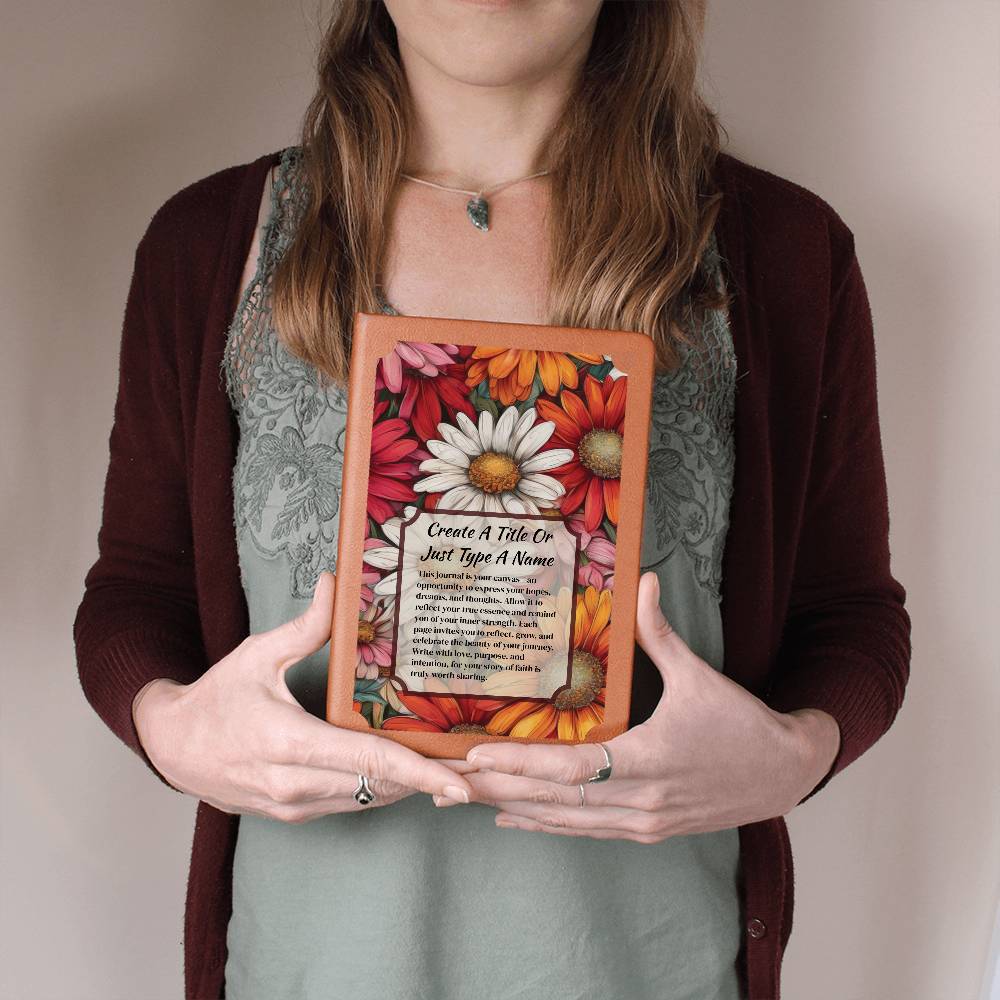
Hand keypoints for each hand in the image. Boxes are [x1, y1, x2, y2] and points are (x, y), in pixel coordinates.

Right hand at [131, 571, 472, 822]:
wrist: (172, 748)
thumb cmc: (216, 699)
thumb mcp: (257, 654)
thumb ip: (305, 626)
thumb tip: (335, 583)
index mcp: (290, 741)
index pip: (368, 762)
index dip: (419, 773)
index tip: (457, 782)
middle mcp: (295, 782)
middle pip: (379, 786)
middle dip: (427, 780)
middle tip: (471, 768)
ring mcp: (294, 805)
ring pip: (368, 800)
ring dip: (407, 787)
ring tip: (446, 771)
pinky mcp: (293, 814)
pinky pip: (349, 806)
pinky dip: (378, 792)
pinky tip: (403, 774)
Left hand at [458, 572, 839, 841]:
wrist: (785, 774)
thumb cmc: (741, 724)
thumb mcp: (700, 677)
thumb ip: (660, 632)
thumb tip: (643, 579)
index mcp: (649, 760)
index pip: (571, 769)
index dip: (520, 763)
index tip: (476, 754)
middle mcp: (642, 800)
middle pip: (555, 801)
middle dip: (499, 790)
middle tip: (449, 781)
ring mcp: (644, 823)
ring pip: (566, 823)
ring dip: (515, 809)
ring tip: (467, 799)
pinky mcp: (648, 831)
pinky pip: (586, 833)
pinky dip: (547, 827)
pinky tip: (513, 819)